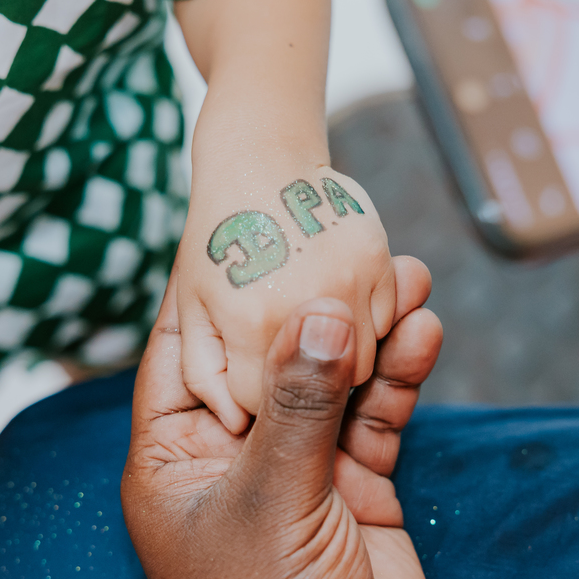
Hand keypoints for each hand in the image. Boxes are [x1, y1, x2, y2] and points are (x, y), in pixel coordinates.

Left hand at [123, 257, 439, 578]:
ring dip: (368, 332)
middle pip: (268, 356)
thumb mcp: (273, 503)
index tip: (247, 224)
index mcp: (176, 458)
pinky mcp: (355, 491)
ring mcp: (298, 472)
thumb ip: (299, 406)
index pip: (184, 351)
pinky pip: (374, 419)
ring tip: (406, 273)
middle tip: (347, 236)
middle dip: (309, 300)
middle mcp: (233, 457)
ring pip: (330, 382)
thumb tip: (319, 311)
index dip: (213, 289)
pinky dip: (400, 379)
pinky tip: (424, 333)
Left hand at [176, 161, 395, 432]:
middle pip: (322, 390)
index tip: (249, 373)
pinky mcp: (379, 260)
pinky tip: (337, 298)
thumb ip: (206, 376)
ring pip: (363, 362)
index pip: (258, 404)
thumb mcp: (191, 314)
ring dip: (343, 356)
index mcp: (247, 323)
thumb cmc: (218, 241)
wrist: (260, 159)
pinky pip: (387, 321)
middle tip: (283, 345)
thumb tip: (239, 419)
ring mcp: (348, 281)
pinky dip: (368, 322)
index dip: (253, 395)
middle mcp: (303, 304)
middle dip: (306, 384)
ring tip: (308, 318)